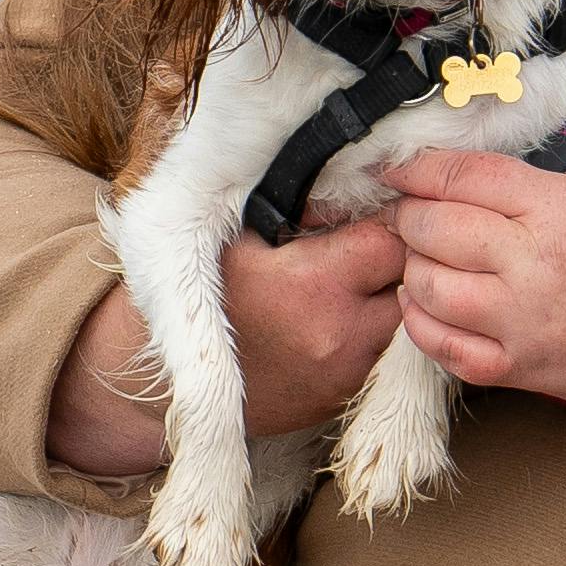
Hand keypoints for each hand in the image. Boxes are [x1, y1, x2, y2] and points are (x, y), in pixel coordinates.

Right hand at [43, 217, 406, 477]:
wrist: (158, 381)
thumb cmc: (198, 292)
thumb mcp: (236, 235)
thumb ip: (294, 204)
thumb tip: (349, 167)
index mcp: (314, 284)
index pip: (392, 240)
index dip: (386, 220)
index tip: (369, 213)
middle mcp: (340, 333)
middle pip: (407, 281)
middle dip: (391, 258)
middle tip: (362, 244)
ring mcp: (345, 372)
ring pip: (399, 319)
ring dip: (382, 296)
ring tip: (345, 281)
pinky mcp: (341, 398)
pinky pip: (378, 354)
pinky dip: (366, 331)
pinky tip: (331, 317)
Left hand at [382, 152, 565, 476]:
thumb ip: (551, 177)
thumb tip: (491, 175)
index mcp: (558, 210)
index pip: (462, 177)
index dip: (418, 169)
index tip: (400, 169)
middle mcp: (532, 263)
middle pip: (433, 228)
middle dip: (411, 215)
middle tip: (411, 212)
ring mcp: (521, 321)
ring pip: (427, 287)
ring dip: (413, 267)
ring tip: (422, 259)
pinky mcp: (519, 368)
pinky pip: (442, 347)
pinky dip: (421, 324)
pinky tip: (423, 306)